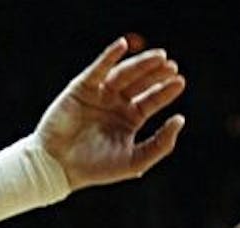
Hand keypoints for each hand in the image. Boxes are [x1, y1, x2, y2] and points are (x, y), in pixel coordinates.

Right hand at [35, 37, 187, 188]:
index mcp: (128, 120)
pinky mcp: (81, 89)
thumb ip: (161, 144)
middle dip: (156, 73)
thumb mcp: (135, 161)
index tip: (179, 81)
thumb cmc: (96, 169)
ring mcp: (98, 95)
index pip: (151, 100)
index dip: (165, 91)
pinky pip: (97, 69)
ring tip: (159, 57)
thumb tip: (180, 120)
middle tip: (171, 66)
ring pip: (123, 74)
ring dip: (141, 64)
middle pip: (140, 83)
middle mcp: (115, 104)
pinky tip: (122, 46)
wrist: (59, 168)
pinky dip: (109, 57)